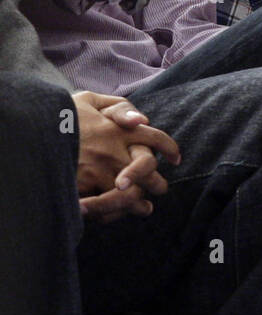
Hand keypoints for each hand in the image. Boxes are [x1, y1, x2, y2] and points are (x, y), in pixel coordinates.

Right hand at [73, 92, 179, 222]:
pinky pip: (106, 206)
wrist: (32, 127)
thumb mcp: (87, 99)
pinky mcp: (83, 187)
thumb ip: (117, 106)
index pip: (155, 138)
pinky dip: (113, 213)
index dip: (169, 148)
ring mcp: (99, 170)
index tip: (176, 158)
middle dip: (158, 183)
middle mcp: (114, 149)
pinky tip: (116, 214)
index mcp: (118, 128)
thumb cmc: (60, 113)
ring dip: (139, 204)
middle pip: (149, 171)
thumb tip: (142, 120)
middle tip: (160, 189)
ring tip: (144, 208)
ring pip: (132, 193)